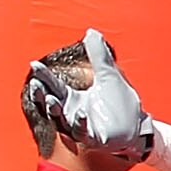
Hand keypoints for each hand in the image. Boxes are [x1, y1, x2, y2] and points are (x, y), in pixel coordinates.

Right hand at [31, 29, 154, 165]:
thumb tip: (90, 31)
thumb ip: (99, 55)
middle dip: (42, 96)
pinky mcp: (94, 138)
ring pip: (62, 120)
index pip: (53, 86)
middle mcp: (71, 113)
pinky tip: (80, 114)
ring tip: (53, 99)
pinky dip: (81, 124)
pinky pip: (83, 133)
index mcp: (72, 98)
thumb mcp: (109, 75)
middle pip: (51, 104)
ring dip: (56, 110)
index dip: (43, 76)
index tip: (34, 64)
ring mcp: (81, 127)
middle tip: (35, 85)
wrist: (137, 124)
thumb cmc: (119, 102)